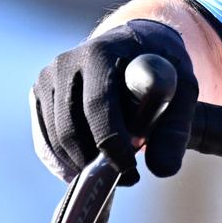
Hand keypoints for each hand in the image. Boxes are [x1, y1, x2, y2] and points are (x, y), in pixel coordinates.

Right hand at [29, 19, 197, 184]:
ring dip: (82, 166)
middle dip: (96, 162)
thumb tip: (163, 170)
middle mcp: (66, 63)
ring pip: (55, 140)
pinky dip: (65, 165)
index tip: (131, 169)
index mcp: (100, 53)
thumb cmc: (161, 68)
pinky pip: (45, 143)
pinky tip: (89, 173)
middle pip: (70, 129)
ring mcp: (47, 80)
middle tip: (128, 178)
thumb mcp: (182, 88)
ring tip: (115, 173)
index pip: (97, 106)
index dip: (112, 143)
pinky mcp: (39, 98)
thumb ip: (176, 127)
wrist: (135, 44)